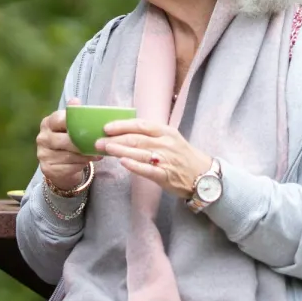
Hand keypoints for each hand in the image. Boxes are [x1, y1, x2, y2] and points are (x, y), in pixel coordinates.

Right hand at [35, 99, 92, 193]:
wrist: (58, 166)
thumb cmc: (67, 141)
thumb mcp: (70, 127)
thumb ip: (74, 115)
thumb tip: (75, 100)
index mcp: (47, 123)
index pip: (59, 119)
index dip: (74, 122)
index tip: (88, 126)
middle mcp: (42, 138)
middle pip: (66, 140)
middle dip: (83, 143)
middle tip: (98, 143)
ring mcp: (43, 154)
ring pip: (69, 155)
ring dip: (85, 155)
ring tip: (97, 153)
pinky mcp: (47, 168)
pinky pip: (69, 166)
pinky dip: (81, 164)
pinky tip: (88, 161)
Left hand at [95, 118, 213, 200]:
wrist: (203, 176)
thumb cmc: (182, 156)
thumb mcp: (169, 139)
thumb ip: (150, 135)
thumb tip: (124, 131)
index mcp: (166, 132)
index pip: (141, 125)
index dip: (122, 125)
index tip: (106, 127)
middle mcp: (165, 143)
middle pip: (136, 139)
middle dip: (115, 139)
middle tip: (98, 141)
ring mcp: (166, 159)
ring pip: (139, 152)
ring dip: (120, 150)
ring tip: (104, 149)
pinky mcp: (166, 175)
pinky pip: (148, 169)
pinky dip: (135, 165)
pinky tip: (123, 162)